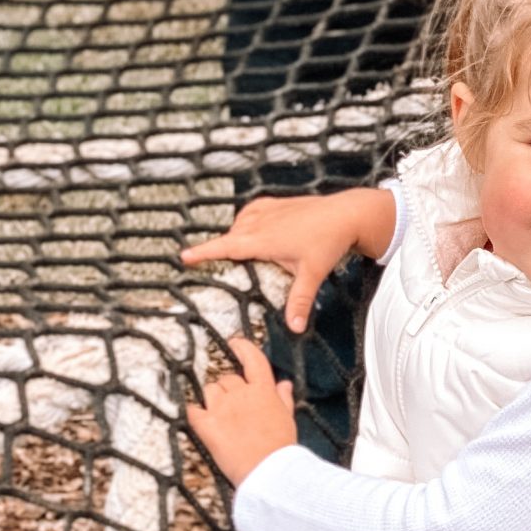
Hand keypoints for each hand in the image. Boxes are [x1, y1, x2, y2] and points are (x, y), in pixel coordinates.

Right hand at [182, 188, 394, 330]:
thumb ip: (299, 301)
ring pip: (240, 222)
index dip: (203, 252)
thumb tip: (293, 327)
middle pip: (230, 236)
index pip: (225, 246)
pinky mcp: (278, 203)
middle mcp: (262, 222)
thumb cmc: (329, 241)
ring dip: (234, 235)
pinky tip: (251, 227)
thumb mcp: (312, 274)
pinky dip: (246, 220)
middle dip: (218, 248)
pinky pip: (252, 211)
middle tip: (205, 262)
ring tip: (232, 251)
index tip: (184, 256)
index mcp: (263, 239)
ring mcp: (269, 210)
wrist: (347, 213)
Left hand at [186, 337, 295, 485]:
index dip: (242, 348)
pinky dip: (193, 412)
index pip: (252, 359)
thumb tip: (285, 384)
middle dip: (228, 389)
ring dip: (212, 399)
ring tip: (219, 416)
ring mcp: (222, 408)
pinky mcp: (206, 425)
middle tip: (233, 407)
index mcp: (264, 390)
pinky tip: (197, 418)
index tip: (235, 343)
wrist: (268, 471)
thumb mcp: (287, 419)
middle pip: (227, 379)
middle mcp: (241, 393)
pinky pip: (192, 410)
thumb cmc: (281, 449)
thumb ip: (283, 399)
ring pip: (209, 390)